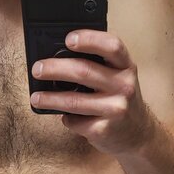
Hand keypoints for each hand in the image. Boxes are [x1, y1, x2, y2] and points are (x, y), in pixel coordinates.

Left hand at [30, 30, 153, 155]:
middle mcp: (124, 86)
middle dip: (55, 69)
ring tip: (36, 97)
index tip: (68, 39)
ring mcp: (116, 109)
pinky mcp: (104, 130)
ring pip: (74, 101)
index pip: (112, 46)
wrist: (137, 135)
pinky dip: (66, 119)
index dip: (89, 39)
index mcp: (126, 67)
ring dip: (50, 99)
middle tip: (37, 69)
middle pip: (84, 71)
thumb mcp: (118, 78)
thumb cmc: (119, 100)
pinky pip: (75, 121)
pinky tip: (65, 117)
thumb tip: (56, 59)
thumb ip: (97, 66)